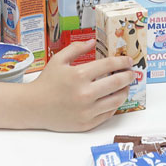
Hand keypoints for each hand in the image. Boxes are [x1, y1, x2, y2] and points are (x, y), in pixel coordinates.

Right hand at [0, 40, 133, 131]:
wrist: (33, 107)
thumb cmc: (46, 82)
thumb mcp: (59, 60)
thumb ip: (76, 48)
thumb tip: (93, 41)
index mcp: (79, 75)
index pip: (110, 66)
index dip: (122, 62)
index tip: (128, 61)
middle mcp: (85, 94)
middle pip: (118, 83)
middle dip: (129, 76)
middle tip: (132, 73)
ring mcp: (87, 111)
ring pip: (117, 100)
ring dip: (125, 91)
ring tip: (125, 86)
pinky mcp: (87, 124)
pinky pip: (108, 113)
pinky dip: (114, 105)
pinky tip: (113, 98)